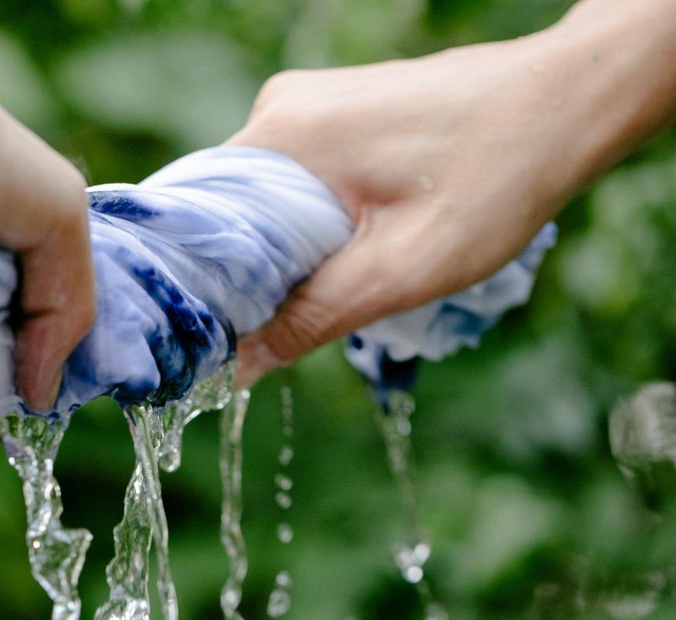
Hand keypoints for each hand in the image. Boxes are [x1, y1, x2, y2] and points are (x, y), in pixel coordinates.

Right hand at [228, 0, 675, 385]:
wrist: (567, 102)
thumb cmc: (496, 180)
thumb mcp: (401, 270)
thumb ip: (312, 319)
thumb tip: (238, 369)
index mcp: (282, 134)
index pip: (200, 220)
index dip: (207, 285)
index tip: (222, 333)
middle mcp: (280, 107)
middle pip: (230, 210)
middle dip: (255, 269)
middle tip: (293, 317)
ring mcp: (308, 102)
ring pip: (264, 197)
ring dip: (289, 246)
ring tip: (340, 275)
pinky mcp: (335, 108)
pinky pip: (295, 176)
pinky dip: (311, 217)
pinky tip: (355, 239)